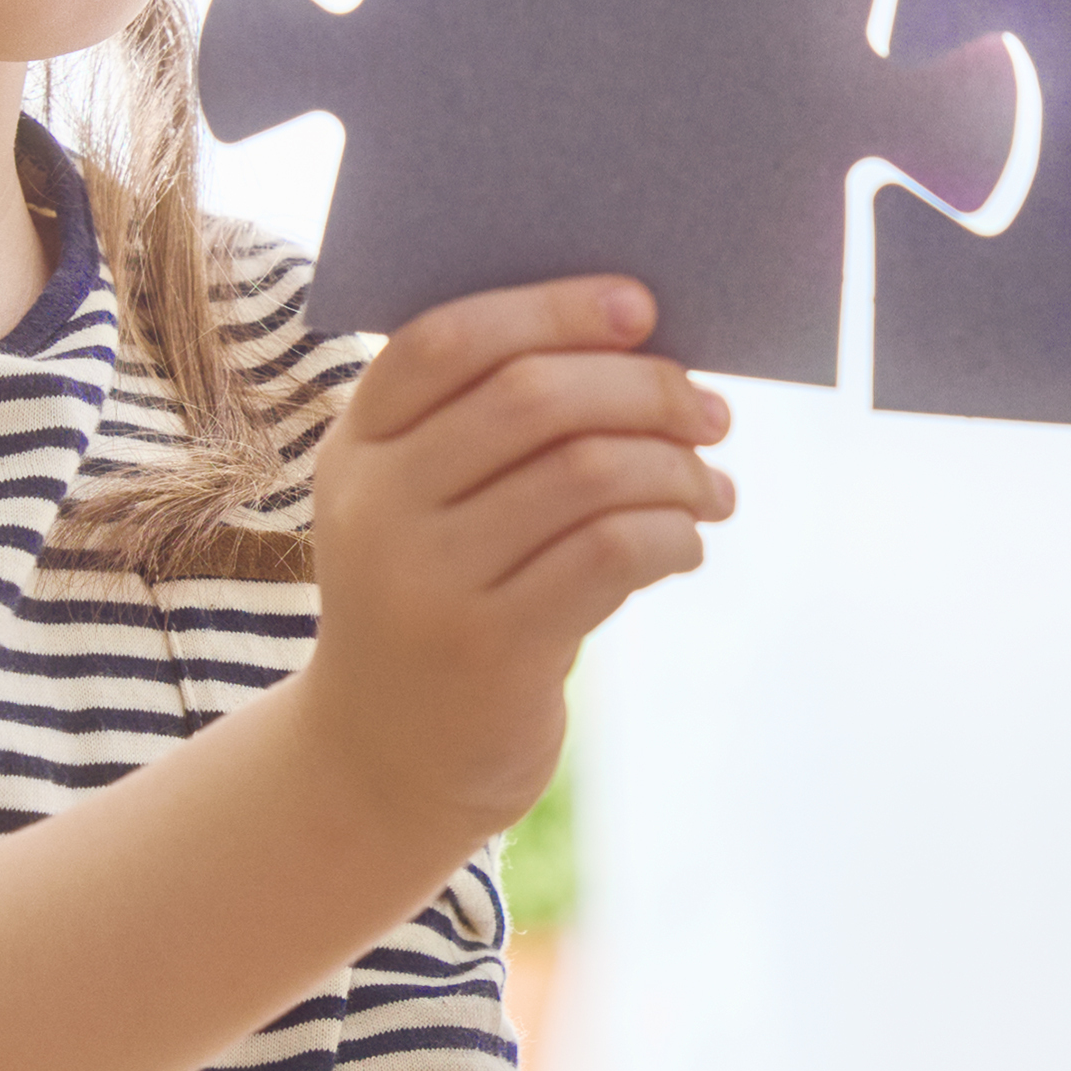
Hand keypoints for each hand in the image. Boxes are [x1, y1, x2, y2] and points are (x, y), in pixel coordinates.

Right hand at [292, 277, 731, 849]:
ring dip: (674, 468)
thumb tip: (642, 343)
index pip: (445, 340)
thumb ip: (491, 428)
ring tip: (712, 487)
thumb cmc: (442, 601)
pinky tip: (687, 545)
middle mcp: (376, 506)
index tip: (641, 308)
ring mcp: (426, 581)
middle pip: (531, 397)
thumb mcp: (427, 508)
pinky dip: (671, 534)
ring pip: (585, 472)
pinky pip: (610, 552)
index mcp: (357, 447)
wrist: (388, 761)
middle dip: (643, 388)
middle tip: (709, 412)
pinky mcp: (488, 647)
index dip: (551, 308)